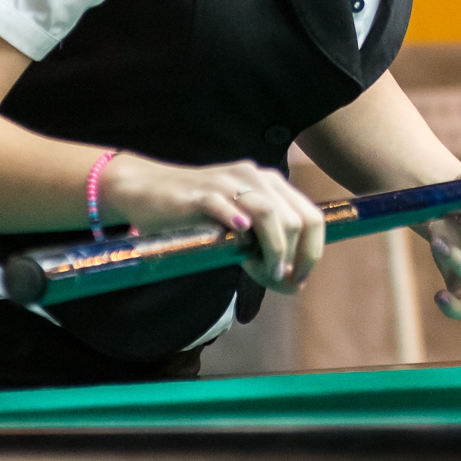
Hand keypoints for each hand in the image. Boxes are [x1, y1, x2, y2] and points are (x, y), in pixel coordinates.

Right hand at [102, 154, 324, 294]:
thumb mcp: (239, 229)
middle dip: (293, 256)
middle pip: (294, 218)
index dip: (312, 251)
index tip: (300, 278)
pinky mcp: (201, 193)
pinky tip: (240, 244)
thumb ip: (266, 249)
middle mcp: (255, 177)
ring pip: (268, 212)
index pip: (312, 216)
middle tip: (277, 279)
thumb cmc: (197, 214)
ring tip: (268, 272)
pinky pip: (226, 207)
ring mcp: (228, 182)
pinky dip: (239, 228)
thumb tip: (295, 284)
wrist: (148, 190)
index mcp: (271, 183)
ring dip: (274, 248)